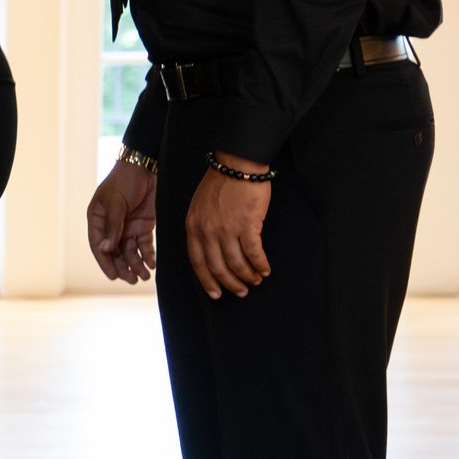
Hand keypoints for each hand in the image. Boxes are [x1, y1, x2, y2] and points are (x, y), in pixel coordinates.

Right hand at [85, 159, 158, 284]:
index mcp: (97, 220)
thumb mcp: (115, 203)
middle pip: (115, 252)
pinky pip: (144, 244)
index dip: (106, 262)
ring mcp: (128, 226)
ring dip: (136, 264)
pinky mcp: (144, 224)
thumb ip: (112, 227)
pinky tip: (152, 264)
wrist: (145, 166)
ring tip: (144, 276)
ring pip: (130, 251)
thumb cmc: (124, 181)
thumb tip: (106, 250)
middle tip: (132, 280)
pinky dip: (148, 254)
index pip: (99, 246)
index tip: (114, 276)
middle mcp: (111, 226)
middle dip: (123, 267)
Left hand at [186, 156, 271, 298]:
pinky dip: (260, 264)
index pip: (197, 261)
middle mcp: (207, 231)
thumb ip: (200, 228)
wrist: (237, 165)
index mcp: (193, 227)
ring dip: (247, 276)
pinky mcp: (247, 224)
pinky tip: (265, 270)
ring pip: (236, 263)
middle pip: (217, 266)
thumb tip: (209, 250)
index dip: (207, 280)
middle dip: (229, 283)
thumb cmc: (220, 184)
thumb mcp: (199, 207)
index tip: (215, 293)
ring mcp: (226, 229)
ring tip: (255, 281)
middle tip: (240, 292)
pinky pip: (253, 252)